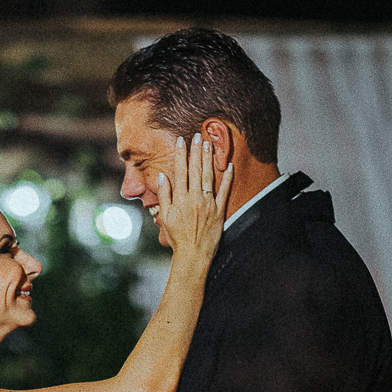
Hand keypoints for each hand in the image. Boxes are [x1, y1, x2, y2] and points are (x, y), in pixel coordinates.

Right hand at [157, 134, 232, 269]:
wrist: (193, 255)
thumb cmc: (177, 238)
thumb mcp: (165, 218)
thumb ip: (164, 196)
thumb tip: (162, 177)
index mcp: (180, 199)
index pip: (180, 171)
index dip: (181, 155)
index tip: (181, 141)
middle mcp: (195, 198)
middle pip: (195, 169)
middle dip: (196, 151)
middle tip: (197, 136)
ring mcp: (208, 203)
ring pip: (208, 176)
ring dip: (208, 159)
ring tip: (208, 143)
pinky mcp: (219, 210)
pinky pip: (225, 191)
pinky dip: (227, 178)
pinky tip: (229, 165)